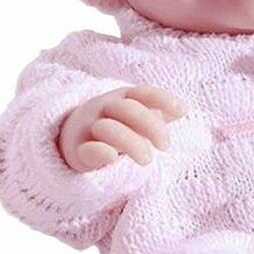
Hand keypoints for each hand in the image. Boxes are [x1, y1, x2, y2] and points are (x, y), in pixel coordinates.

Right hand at [57, 85, 186, 172]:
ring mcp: (90, 128)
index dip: (162, 99)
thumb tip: (182, 110)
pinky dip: (101, 152)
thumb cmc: (113, 128)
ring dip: (131, 142)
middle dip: (150, 126)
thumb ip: (156, 115)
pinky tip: (113, 158)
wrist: (72, 138)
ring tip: (148, 160)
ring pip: (109, 128)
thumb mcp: (134, 118)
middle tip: (165, 146)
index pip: (141, 93)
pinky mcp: (78, 151)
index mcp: (121, 98)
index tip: (182, 110)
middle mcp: (104, 108)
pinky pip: (89, 149)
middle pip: (127, 109)